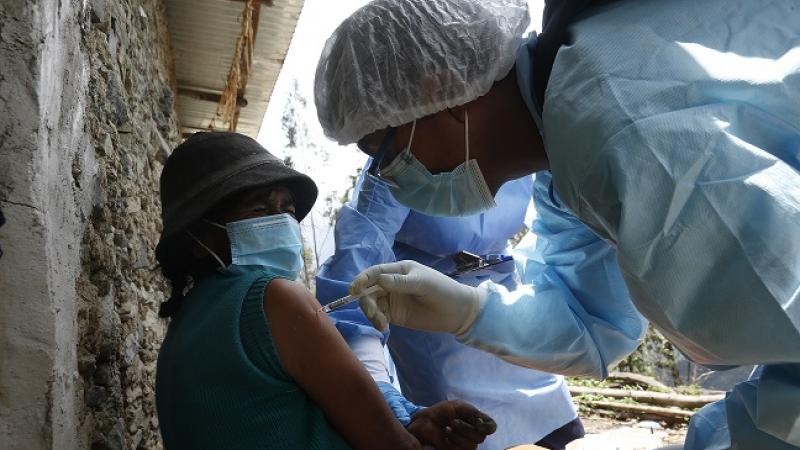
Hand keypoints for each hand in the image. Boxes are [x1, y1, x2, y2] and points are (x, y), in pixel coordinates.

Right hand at [351, 260, 486, 335]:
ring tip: (381, 323)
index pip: (375, 273)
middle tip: (373, 313)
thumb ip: (401, 283)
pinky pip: (379, 317)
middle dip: (366, 301)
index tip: (354, 289)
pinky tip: (384, 327)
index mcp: (399, 271)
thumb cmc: (443, 290)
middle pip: (370, 290)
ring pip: (373, 304)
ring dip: (371, 313)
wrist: (458, 312)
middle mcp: (392, 284)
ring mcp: (393, 300)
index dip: (362, 280)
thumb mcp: (423, 284)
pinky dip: (378, 322)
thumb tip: (379, 281)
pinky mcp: (395, 315)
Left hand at [407, 400, 496, 449]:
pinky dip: (453, 442)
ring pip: (473, 445)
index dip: (488, 427)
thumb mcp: (458, 406)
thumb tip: (481, 424)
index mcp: (476, 420)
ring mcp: (466, 443)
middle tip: (452, 422)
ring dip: (458, 435)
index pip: (491, 426)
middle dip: (466, 429)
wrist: (425, 421)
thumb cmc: (441, 412)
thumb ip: (472, 412)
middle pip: (481, 437)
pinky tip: (445, 437)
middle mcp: (474, 433)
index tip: (478, 424)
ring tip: (447, 429)